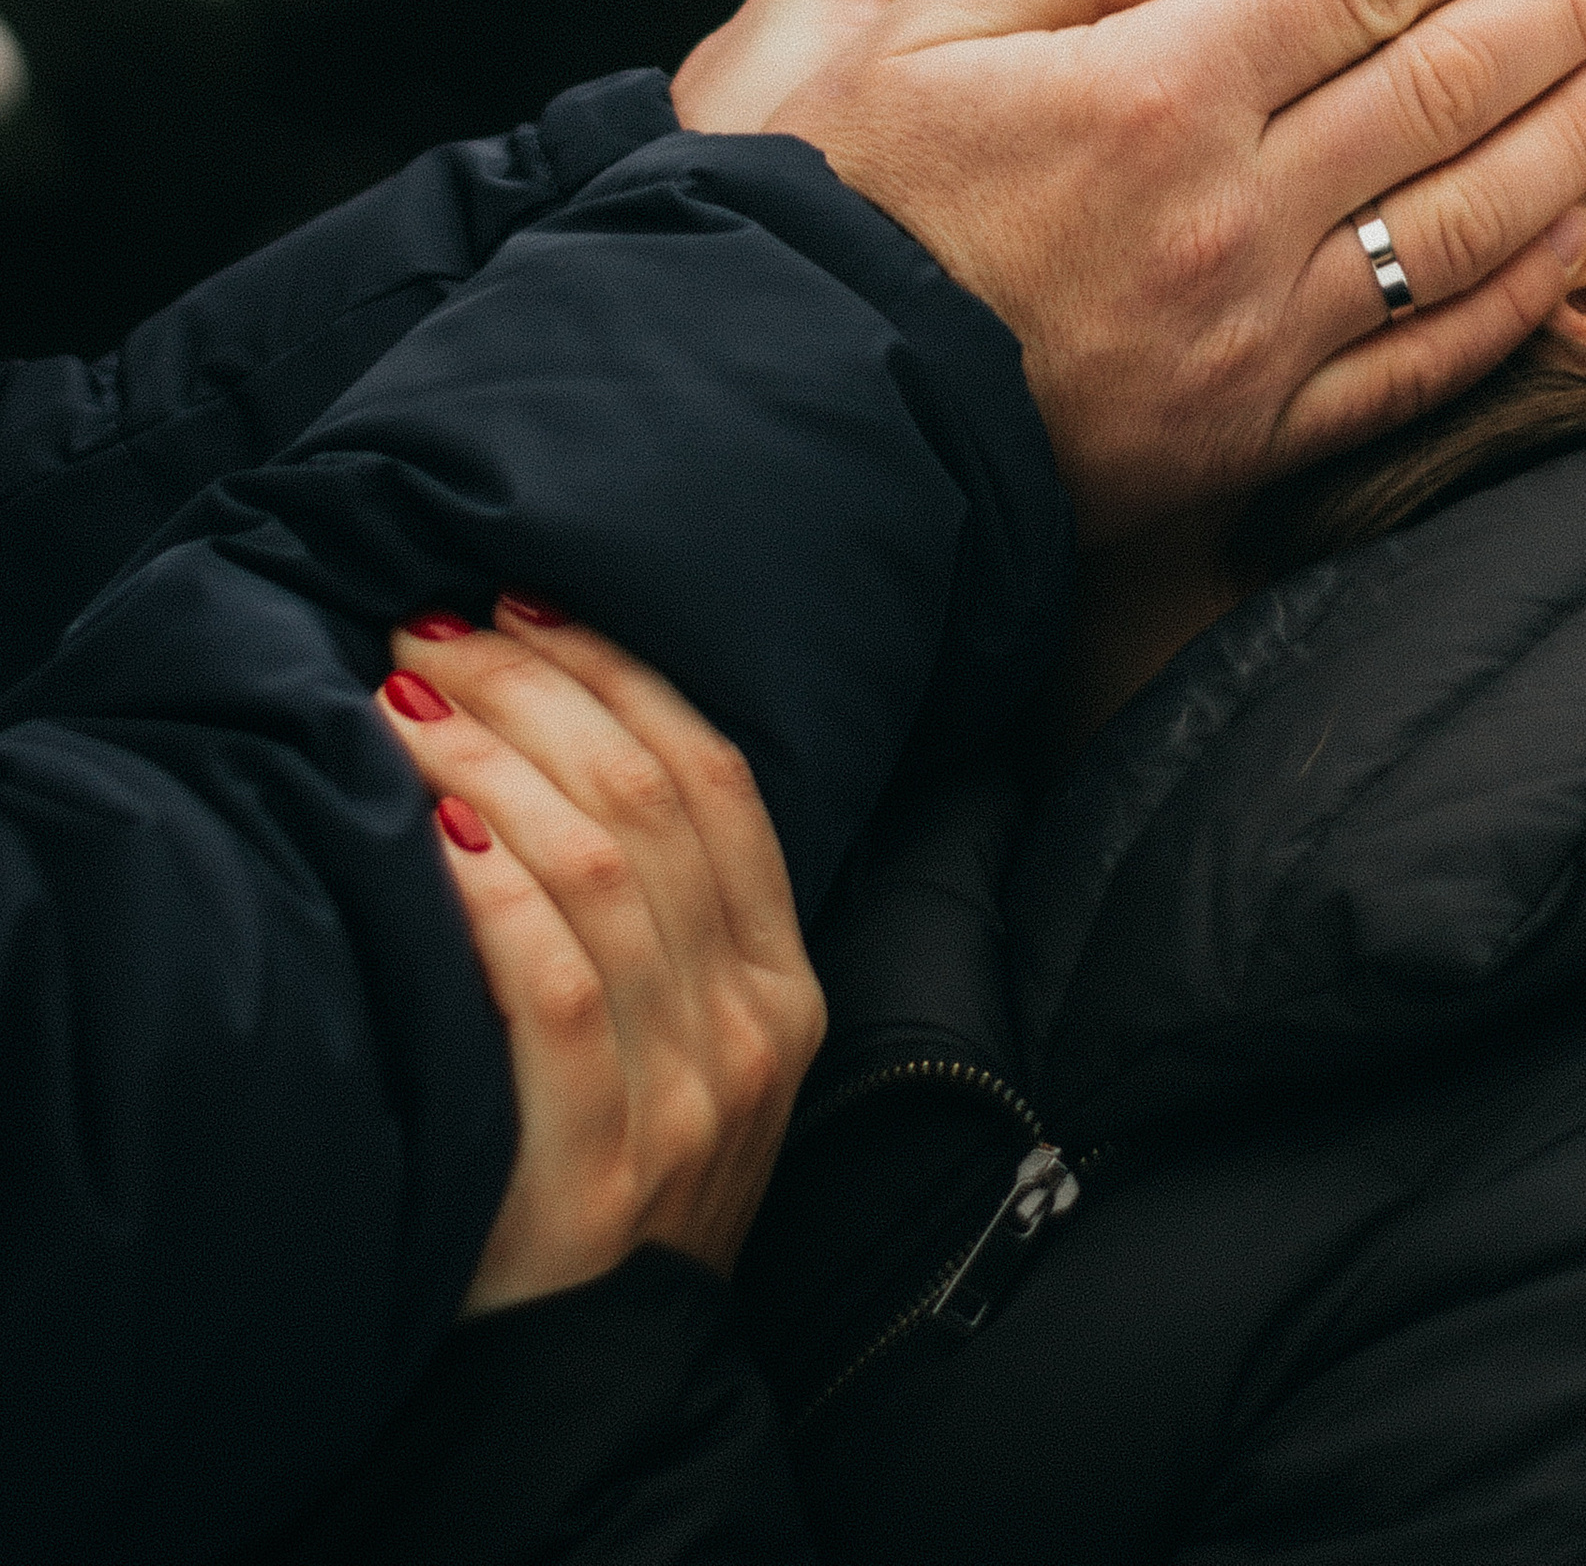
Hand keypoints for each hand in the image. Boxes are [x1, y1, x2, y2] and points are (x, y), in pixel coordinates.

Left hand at [376, 603, 826, 1314]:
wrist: (593, 1386)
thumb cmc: (614, 1182)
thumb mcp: (690, 1047)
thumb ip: (664, 912)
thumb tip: (559, 728)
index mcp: (788, 984)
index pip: (719, 774)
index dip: (618, 671)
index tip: (521, 600)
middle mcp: (752, 1029)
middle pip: (650, 798)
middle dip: (531, 686)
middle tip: (428, 625)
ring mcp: (683, 1100)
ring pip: (598, 869)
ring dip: (487, 756)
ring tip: (397, 696)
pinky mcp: (595, 1164)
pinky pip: (546, 983)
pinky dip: (485, 884)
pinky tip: (424, 821)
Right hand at [760, 0, 1585, 536]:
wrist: (763, 418)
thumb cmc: (815, 188)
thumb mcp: (907, 17)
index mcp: (1148, 86)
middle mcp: (1224, 211)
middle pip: (1445, 86)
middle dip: (1565, 6)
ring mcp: (1247, 336)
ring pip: (1463, 220)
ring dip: (1576, 132)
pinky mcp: (1244, 440)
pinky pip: (1417, 363)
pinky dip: (1514, 294)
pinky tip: (1577, 235)